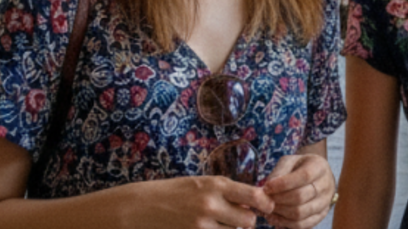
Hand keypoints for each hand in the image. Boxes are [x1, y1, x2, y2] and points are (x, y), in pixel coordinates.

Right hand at [120, 175, 274, 227]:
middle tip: (238, 217)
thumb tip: (252, 203)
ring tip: (217, 222)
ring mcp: (202, 225)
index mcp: (216, 185)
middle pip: (249, 220)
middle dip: (247, 220)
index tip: (267, 206)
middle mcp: (211, 205)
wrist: (140, 207)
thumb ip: (226, 192)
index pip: (254, 195)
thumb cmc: (173, 192)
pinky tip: (209, 228)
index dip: (265, 203)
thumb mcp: (202, 183)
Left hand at [262, 153, 336, 228]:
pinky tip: (275, 218)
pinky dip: (285, 223)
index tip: (267, 187)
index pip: (304, 176)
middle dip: (278, 199)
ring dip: (280, 213)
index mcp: (319, 167)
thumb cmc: (299, 167)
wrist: (316, 175)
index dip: (283, 184)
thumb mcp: (290, 161)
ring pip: (300, 213)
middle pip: (300, 197)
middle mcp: (326, 185)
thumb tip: (266, 190)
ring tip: (268, 209)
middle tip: (265, 199)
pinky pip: (303, 225)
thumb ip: (279, 172)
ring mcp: (325, 202)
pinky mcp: (321, 215)